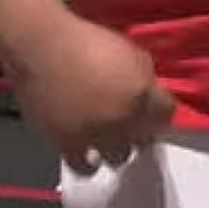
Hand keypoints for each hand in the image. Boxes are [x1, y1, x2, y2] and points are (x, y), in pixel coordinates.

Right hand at [7, 10, 174, 173]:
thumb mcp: (129, 50)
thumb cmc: (85, 41)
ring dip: (117, 147)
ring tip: (108, 136)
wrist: (41, 48)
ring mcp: (97, 135)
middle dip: (140, 130)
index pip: (167, 114)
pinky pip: (85, 167)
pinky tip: (88, 153)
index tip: (153, 111)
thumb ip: (144, 76)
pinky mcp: (68, 146)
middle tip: (129, 122)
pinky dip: (88, 162)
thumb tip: (148, 93)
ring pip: (119, 157)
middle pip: (144, 138)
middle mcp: (124, 119)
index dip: (161, 112)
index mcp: (142, 92)